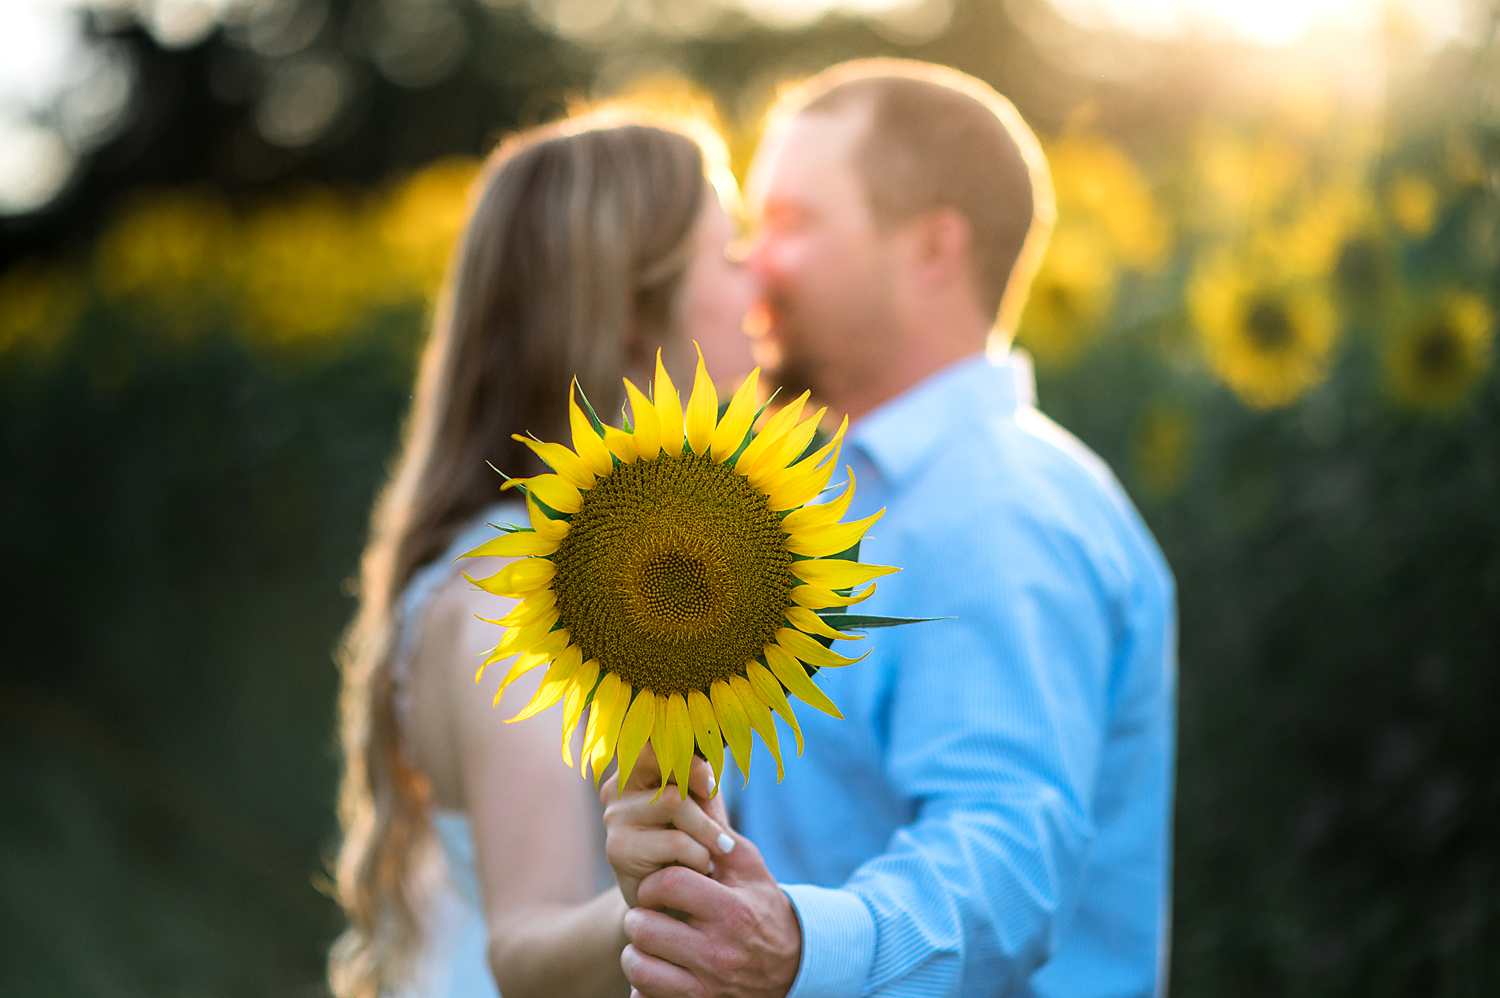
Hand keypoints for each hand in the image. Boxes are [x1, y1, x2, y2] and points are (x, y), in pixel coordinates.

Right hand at [601, 744, 733, 907]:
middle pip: (671, 767)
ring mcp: (613, 817)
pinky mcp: (618, 849)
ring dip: (708, 833)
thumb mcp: (698, 809)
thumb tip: (718, 744)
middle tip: (724, 829)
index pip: (660, 744)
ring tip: (716, 853)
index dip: (692, 762)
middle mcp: (616, 788)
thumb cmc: (688, 847)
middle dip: (704, 795)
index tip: (711, 788)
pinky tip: (700, 870)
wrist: (668, 906)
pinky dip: (699, 856)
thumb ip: (700, 780)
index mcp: (634, 770)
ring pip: (676, 803)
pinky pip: (676, 841)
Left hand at [619, 831, 800, 997]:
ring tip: (650, 940)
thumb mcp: (748, 865)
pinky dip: (642, 986)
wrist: (792, 965)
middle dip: (639, 916)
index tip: (659, 883)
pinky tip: (658, 968)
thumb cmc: (762, 905)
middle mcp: (719, 952)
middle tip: (649, 912)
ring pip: (638, 967)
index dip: (655, 880)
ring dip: (637, 952)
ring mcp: (708, 986)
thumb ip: (716, 829)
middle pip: (644, 929)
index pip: (669, 885)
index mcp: (732, 911)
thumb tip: (693, 783)